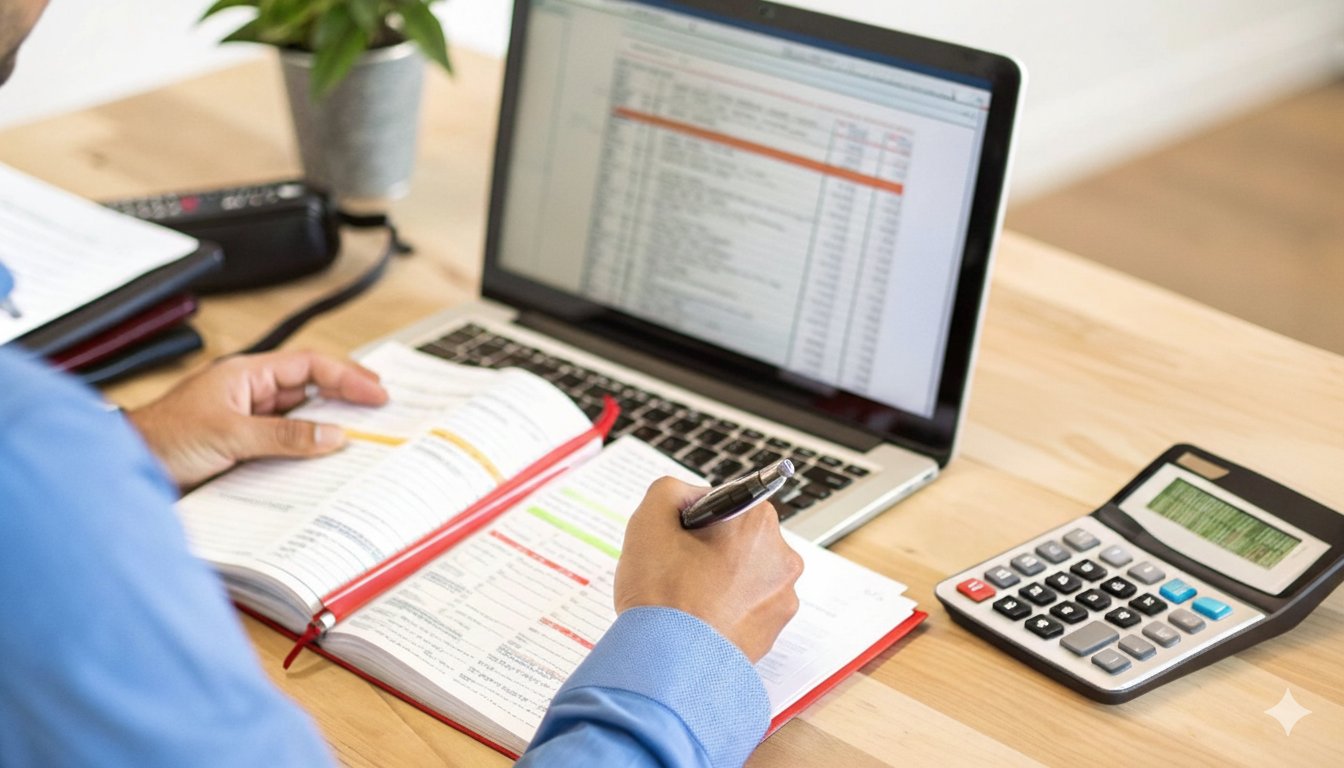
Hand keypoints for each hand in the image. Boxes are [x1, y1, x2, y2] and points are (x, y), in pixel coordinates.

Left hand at [127, 350, 388, 488]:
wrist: (128, 467)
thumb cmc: (163, 438)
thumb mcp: (230, 434)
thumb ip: (284, 435)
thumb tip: (332, 435)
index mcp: (247, 374)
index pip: (309, 366)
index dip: (347, 376)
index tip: (377, 393)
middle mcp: (251, 393)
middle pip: (310, 389)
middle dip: (347, 396)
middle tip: (383, 409)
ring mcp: (248, 420)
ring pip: (300, 418)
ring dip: (329, 426)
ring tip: (363, 435)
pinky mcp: (244, 447)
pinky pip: (286, 443)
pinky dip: (308, 450)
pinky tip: (324, 461)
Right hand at [614, 477, 803, 661]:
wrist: (669, 664)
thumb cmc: (662, 594)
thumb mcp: (649, 519)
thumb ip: (670, 490)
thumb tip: (689, 495)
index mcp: (758, 522)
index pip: (727, 503)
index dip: (696, 519)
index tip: (680, 539)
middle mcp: (782, 557)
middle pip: (739, 539)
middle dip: (711, 550)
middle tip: (678, 571)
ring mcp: (782, 598)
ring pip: (745, 574)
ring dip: (721, 581)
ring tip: (688, 600)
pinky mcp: (775, 631)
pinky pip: (748, 608)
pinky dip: (727, 610)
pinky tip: (700, 620)